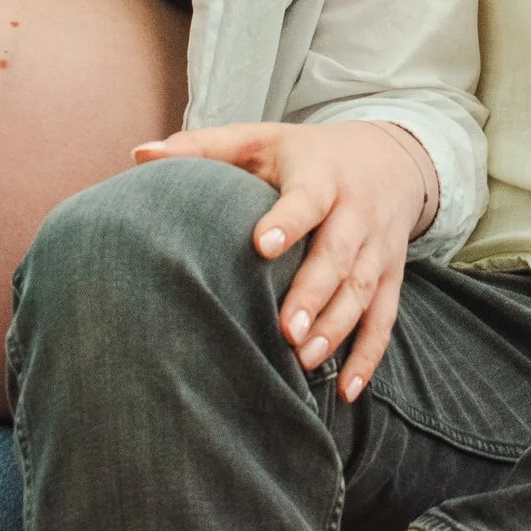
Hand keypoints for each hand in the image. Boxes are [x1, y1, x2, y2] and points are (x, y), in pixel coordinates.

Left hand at [132, 119, 433, 401]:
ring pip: (363, 289)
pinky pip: (385, 318)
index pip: (307, 199)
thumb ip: (203, 147)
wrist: (390, 158)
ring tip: (305, 359)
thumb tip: (140, 154)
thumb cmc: (305, 154)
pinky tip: (346, 390)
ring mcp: (378, 246)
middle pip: (339, 253)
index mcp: (320, 175)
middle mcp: (356, 211)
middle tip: (285, 331)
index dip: (288, 221)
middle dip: (314, 292)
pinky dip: (369, 355)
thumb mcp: (260, 140)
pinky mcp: (391, 275)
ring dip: (337, 327)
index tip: (261, 246)